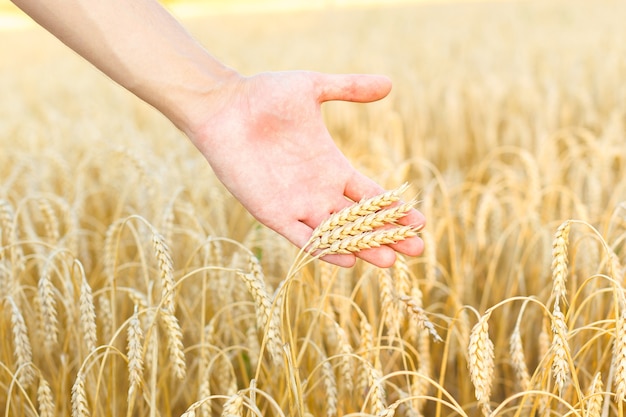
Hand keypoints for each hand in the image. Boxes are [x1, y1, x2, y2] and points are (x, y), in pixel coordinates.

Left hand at [188, 71, 424, 267]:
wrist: (223, 106)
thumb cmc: (265, 94)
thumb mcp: (313, 87)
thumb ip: (350, 88)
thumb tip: (389, 83)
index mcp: (332, 166)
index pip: (371, 195)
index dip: (395, 210)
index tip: (420, 222)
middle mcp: (319, 190)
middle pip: (361, 220)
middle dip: (389, 235)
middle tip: (418, 250)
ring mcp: (297, 203)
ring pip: (337, 233)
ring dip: (363, 247)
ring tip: (390, 261)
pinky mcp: (272, 212)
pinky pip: (302, 237)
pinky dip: (323, 249)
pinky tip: (347, 261)